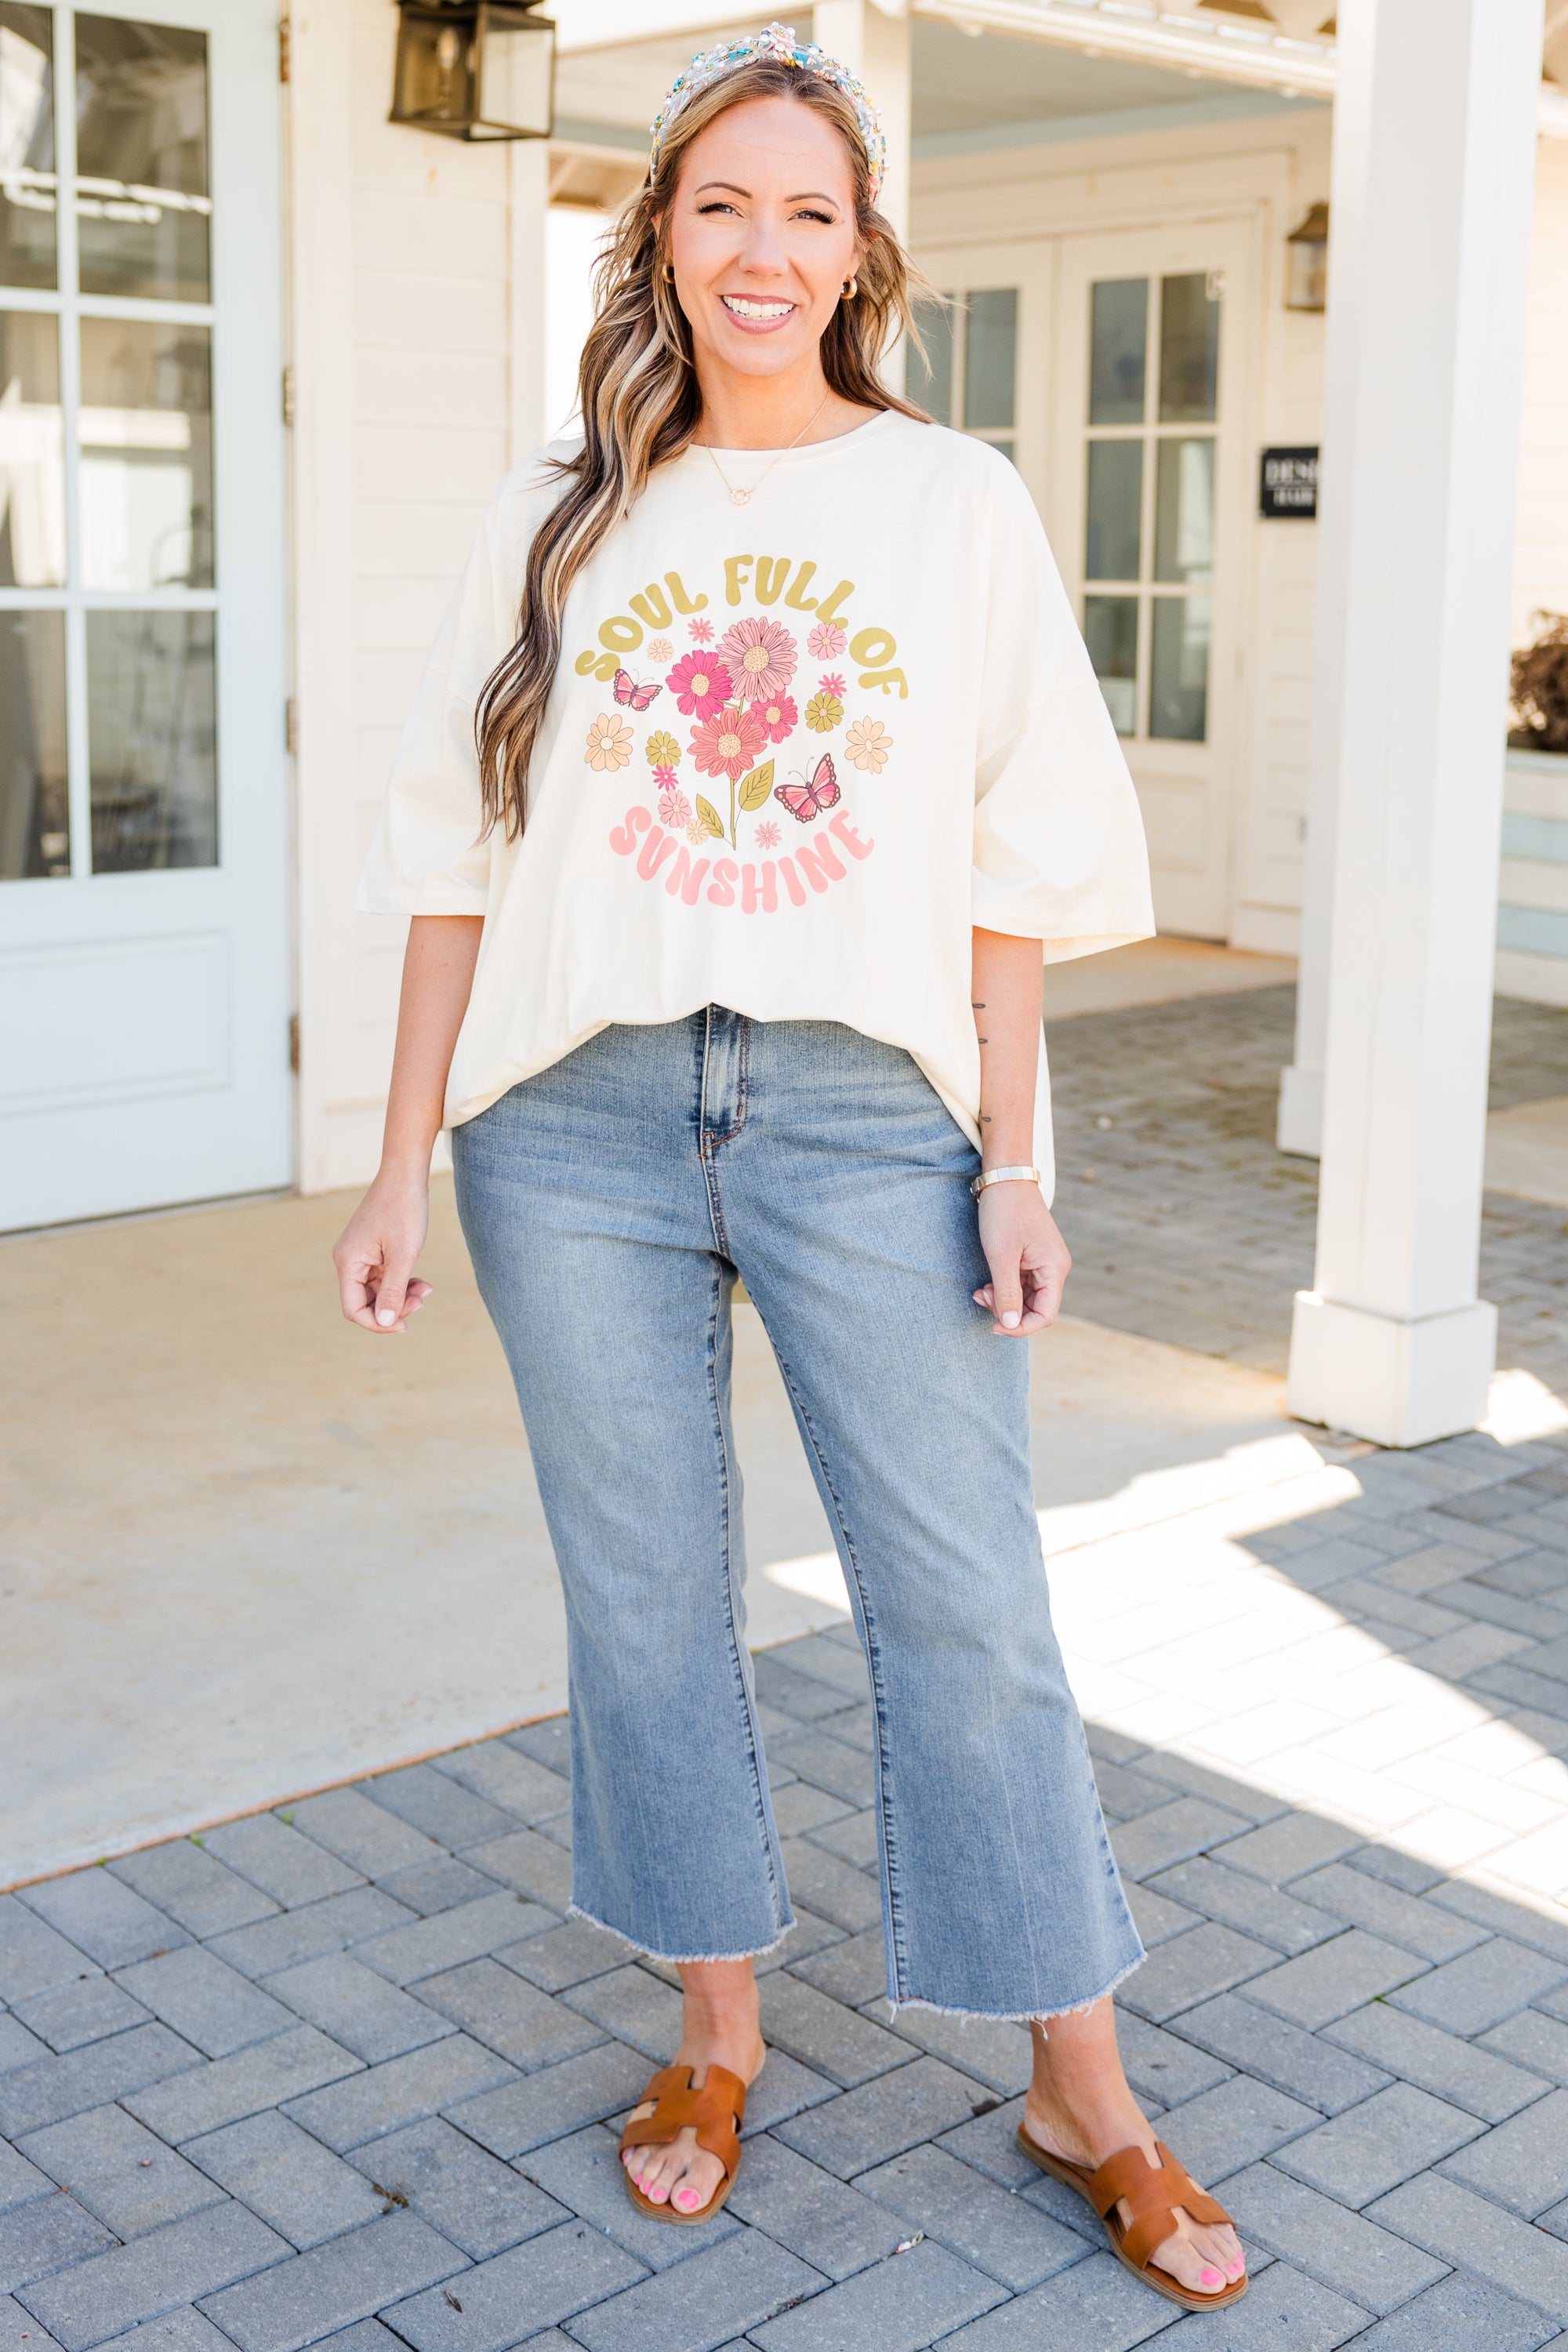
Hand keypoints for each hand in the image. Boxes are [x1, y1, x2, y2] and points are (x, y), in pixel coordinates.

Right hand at [332, 1166, 432, 1333]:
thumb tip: (386, 1322)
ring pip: (377, 1291)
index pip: (354, 1309)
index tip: (405, 1324)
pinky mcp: (371, 1250)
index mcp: (348, 1263)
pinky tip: (420, 1281)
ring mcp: (358, 1255)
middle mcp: (347, 1260)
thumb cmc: (404, 1210)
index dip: (378, 1323)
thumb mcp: (403, 1255)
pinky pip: (382, 1277)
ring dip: (401, 1295)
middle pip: (365, 1302)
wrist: (405, 1174)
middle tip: (422, 1299)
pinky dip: (400, 1282)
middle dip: (394, 1307)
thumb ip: (393, 1291)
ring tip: (425, 1289)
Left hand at [972, 1182, 1069, 1335]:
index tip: (993, 1325)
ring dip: (1002, 1301)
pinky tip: (986, 1284)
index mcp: (1054, 1269)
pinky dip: (1003, 1288)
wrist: (1005, 1178)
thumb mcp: (1001, 1255)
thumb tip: (1009, 1325)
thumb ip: (1007, 1292)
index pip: (1045, 1315)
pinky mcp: (1031, 1258)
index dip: (1020, 1327)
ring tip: (980, 1291)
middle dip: (1007, 1311)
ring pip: (1026, 1299)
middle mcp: (1054, 1269)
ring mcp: (1043, 1263)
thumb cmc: (1004, 1212)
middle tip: (981, 1297)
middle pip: (1035, 1309)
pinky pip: (1021, 1285)